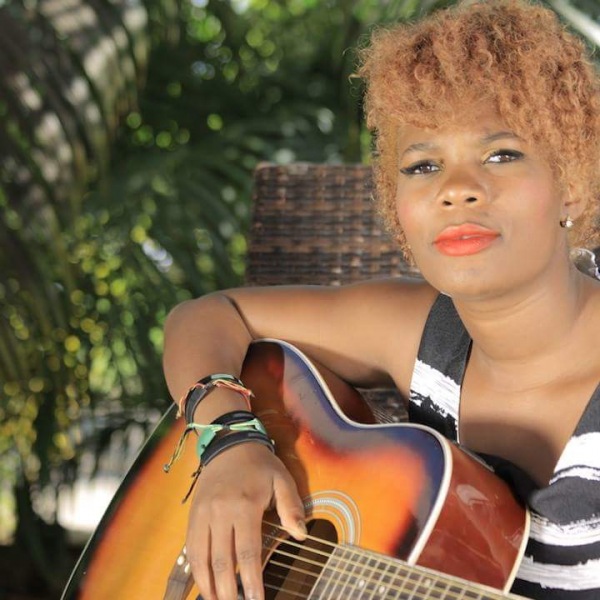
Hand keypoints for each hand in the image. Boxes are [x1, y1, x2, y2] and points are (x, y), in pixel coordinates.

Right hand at [186, 442, 306, 599]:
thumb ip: (291, 507)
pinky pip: (191, 547)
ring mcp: (203, 514)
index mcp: (245, 505)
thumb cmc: (260, 465)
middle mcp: (220, 512)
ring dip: (208, 586)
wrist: (229, 444)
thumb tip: (300, 535)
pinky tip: (203, 584)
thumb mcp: (282, 479)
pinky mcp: (193, 514)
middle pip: (222, 561)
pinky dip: (196, 569)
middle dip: (228, 591)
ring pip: (202, 558)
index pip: (248, 552)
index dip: (251, 581)